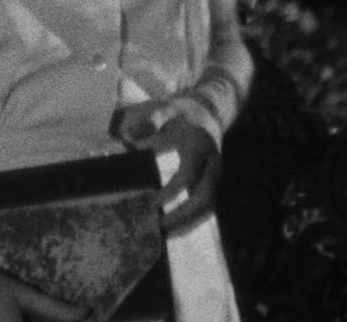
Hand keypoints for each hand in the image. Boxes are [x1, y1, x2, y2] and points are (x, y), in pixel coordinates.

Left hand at [115, 101, 222, 233]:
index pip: (187, 176)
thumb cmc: (182, 112)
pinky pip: (205, 208)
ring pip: (208, 209)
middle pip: (204, 200)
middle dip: (182, 217)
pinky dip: (190, 221)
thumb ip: (151, 120)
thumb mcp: (166, 108)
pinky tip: (171, 231)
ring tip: (162, 237)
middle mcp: (213, 165)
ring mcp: (216, 177)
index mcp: (200, 147)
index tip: (151, 205)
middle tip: (157, 229)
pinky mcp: (213, 184)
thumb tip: (130, 136)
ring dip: (187, 224)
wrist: (208, 111)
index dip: (171, 192)